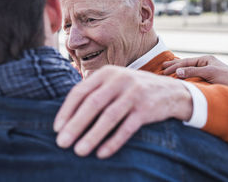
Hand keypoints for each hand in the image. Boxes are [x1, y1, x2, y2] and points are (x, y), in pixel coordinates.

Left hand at [53, 65, 192, 158]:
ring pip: (109, 116)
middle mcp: (119, 80)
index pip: (80, 91)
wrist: (170, 91)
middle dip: (75, 125)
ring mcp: (134, 93)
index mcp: (107, 73)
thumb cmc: (133, 89)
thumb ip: (95, 92)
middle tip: (62, 143)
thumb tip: (68, 117)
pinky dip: (114, 141)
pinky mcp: (146, 108)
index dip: (67, 111)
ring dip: (92, 135)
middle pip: (93, 103)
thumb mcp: (114, 83)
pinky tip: (102, 153)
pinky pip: (127, 127)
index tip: (57, 128)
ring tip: (79, 151)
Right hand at [162, 55, 227, 88]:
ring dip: (178, 72)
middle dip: (174, 66)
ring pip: (189, 71)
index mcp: (206, 59)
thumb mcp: (210, 72)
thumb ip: (193, 71)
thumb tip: (178, 71)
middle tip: (162, 68)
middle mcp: (205, 64)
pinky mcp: (208, 80)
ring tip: (167, 72)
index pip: (186, 62)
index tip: (164, 70)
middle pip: (186, 64)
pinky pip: (193, 77)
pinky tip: (179, 79)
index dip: (175, 66)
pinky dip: (184, 78)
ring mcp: (206, 72)